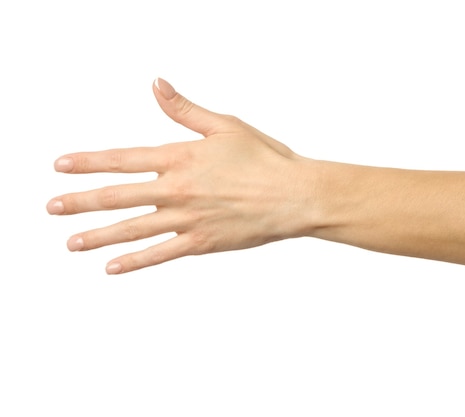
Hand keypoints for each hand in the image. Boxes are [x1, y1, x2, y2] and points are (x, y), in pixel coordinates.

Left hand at [47, 79, 314, 273]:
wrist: (294, 195)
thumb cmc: (265, 158)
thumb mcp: (225, 125)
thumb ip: (185, 109)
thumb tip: (156, 85)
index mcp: (181, 157)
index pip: (123, 159)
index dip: (89, 162)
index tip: (61, 166)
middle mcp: (178, 189)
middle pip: (118, 196)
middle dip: (81, 202)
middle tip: (53, 208)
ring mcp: (188, 218)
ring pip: (133, 228)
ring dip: (98, 235)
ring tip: (72, 242)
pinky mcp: (202, 242)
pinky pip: (161, 254)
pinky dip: (135, 261)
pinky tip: (112, 267)